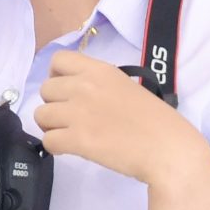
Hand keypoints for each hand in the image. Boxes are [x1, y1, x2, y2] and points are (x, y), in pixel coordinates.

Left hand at [35, 49, 207, 187]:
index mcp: (99, 70)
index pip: (58, 60)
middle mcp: (84, 86)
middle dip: (54, 104)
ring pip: (41, 115)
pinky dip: (56, 146)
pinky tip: (70, 149)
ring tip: (70, 134)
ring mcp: (78, 113)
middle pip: (45, 90)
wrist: (168, 149)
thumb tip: (81, 95)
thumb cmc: (157, 121)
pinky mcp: (77, 139)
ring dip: (52, 126)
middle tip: (71, 118)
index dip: (56, 76)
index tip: (67, 91)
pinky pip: (48, 140)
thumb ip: (101, 86)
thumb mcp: (127, 87)